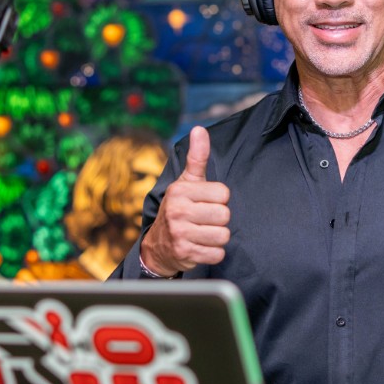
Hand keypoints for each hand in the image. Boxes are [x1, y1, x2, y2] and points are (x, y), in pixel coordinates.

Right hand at [140, 126, 230, 275]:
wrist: (158, 245)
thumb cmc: (179, 208)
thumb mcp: (186, 182)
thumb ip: (197, 157)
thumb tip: (199, 129)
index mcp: (180, 190)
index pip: (224, 193)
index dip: (219, 199)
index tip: (205, 202)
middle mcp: (177, 211)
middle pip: (225, 215)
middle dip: (219, 220)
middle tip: (204, 220)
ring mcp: (180, 234)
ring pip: (223, 235)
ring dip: (217, 237)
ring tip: (203, 233)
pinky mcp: (185, 253)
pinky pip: (217, 254)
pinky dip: (213, 253)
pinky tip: (201, 246)